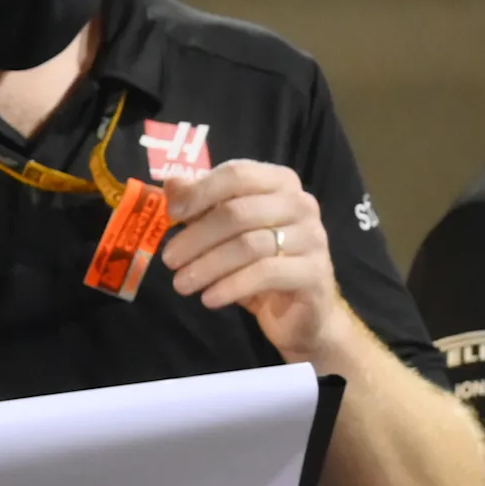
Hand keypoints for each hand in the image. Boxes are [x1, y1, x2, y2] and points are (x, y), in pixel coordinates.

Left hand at [161, 162, 343, 359]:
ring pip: (250, 245)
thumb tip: (172, 183)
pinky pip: (266, 274)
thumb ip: (200, 205)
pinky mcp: (315, 272)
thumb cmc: (256, 263)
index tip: (172, 215)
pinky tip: (209, 298)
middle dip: (197, 237)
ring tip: (181, 284)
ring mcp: (313, 237)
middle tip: (169, 260)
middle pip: (239, 212)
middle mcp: (301, 203)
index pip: (237, 174)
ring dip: (207, 266)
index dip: (200, 192)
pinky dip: (231, 286)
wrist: (298, 311)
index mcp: (279, 182)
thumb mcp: (224, 233)